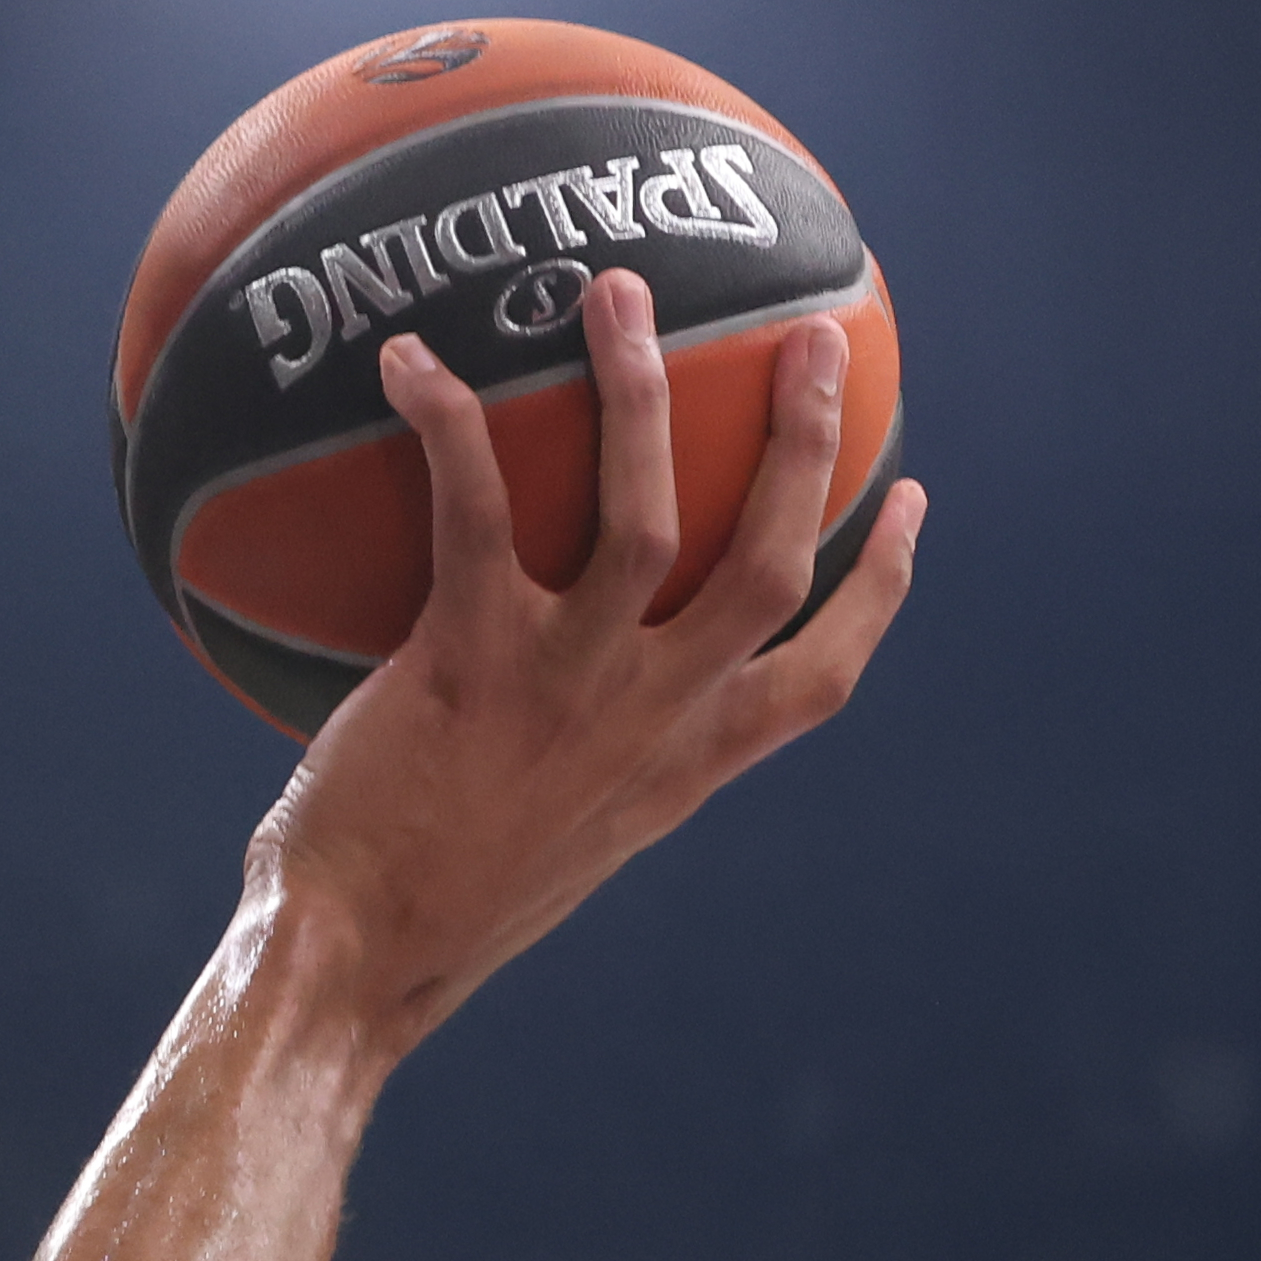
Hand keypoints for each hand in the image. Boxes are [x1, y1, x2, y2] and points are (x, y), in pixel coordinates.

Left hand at [253, 272, 920, 1055]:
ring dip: (640, 392)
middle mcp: (649, 720)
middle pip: (770, 562)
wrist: (353, 968)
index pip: (822, 677)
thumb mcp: (553, 845)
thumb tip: (566, 712)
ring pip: (649, 512)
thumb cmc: (429, 913)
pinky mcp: (469, 661)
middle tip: (813, 340)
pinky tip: (407, 363)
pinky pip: (472, 508)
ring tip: (622, 292)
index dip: (880, 587)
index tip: (907, 507)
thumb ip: (588, 768)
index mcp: (684, 768)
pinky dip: (447, 422)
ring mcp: (567, 686)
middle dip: (807, 445)